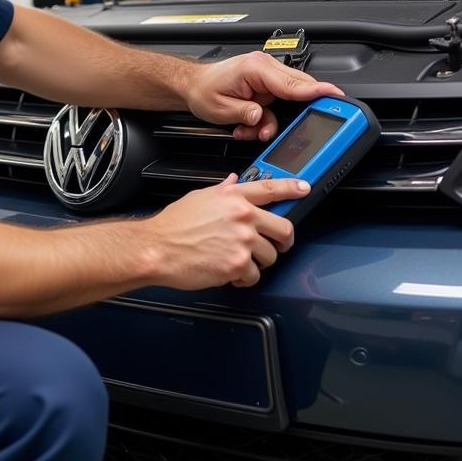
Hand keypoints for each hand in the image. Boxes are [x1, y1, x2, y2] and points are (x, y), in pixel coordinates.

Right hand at [139, 174, 308, 289]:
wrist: (157, 248)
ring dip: (257, 262)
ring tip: (237, 260)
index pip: (271, 188)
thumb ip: (222, 191)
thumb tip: (234, 182)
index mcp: (233, 197)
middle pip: (284, 228)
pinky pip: (254, 275)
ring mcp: (243, 241)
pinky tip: (228, 271)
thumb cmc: (173, 226)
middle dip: (283, 240)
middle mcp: (242, 216)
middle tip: (276, 245)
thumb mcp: (199, 197)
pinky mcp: (239, 264)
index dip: (292, 188)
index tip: (304, 188)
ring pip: (270, 256)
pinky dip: (243, 278)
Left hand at [187, 50, 343, 141]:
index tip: (335, 95)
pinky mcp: (264, 84)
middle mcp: (264, 68)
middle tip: (286, 127)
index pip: (293, 83)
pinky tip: (249, 124)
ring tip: (250, 129)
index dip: (316, 91)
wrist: (192, 85)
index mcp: (256, 68)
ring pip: (288, 100)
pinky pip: (277, 104)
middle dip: (295, 113)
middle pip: (298, 89)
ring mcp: (266, 75)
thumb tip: (262, 118)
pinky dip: (265, 119)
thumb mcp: (221, 108)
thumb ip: (246, 113)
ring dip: (271, 121)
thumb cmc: (204, 90)